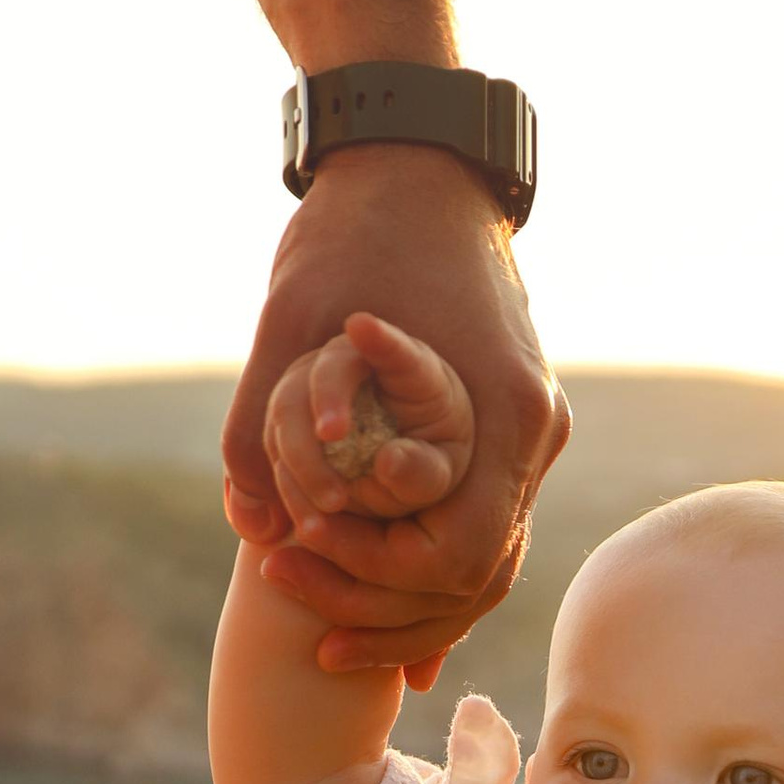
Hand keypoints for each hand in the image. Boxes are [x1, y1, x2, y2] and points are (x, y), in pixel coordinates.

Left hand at [222, 144, 570, 684]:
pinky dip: (431, 567)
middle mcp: (533, 429)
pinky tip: (377, 606)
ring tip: (329, 629)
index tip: (298, 563)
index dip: (379, 584)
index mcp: (500, 410)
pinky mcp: (513, 423)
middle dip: (392, 612)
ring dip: (411, 603)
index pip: (462, 558)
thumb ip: (261, 429)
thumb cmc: (353, 228)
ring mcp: (532, 428)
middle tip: (304, 615)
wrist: (418, 154)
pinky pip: (484, 522)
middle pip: (483, 578)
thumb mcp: (287, 322)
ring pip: (490, 563)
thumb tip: (250, 530)